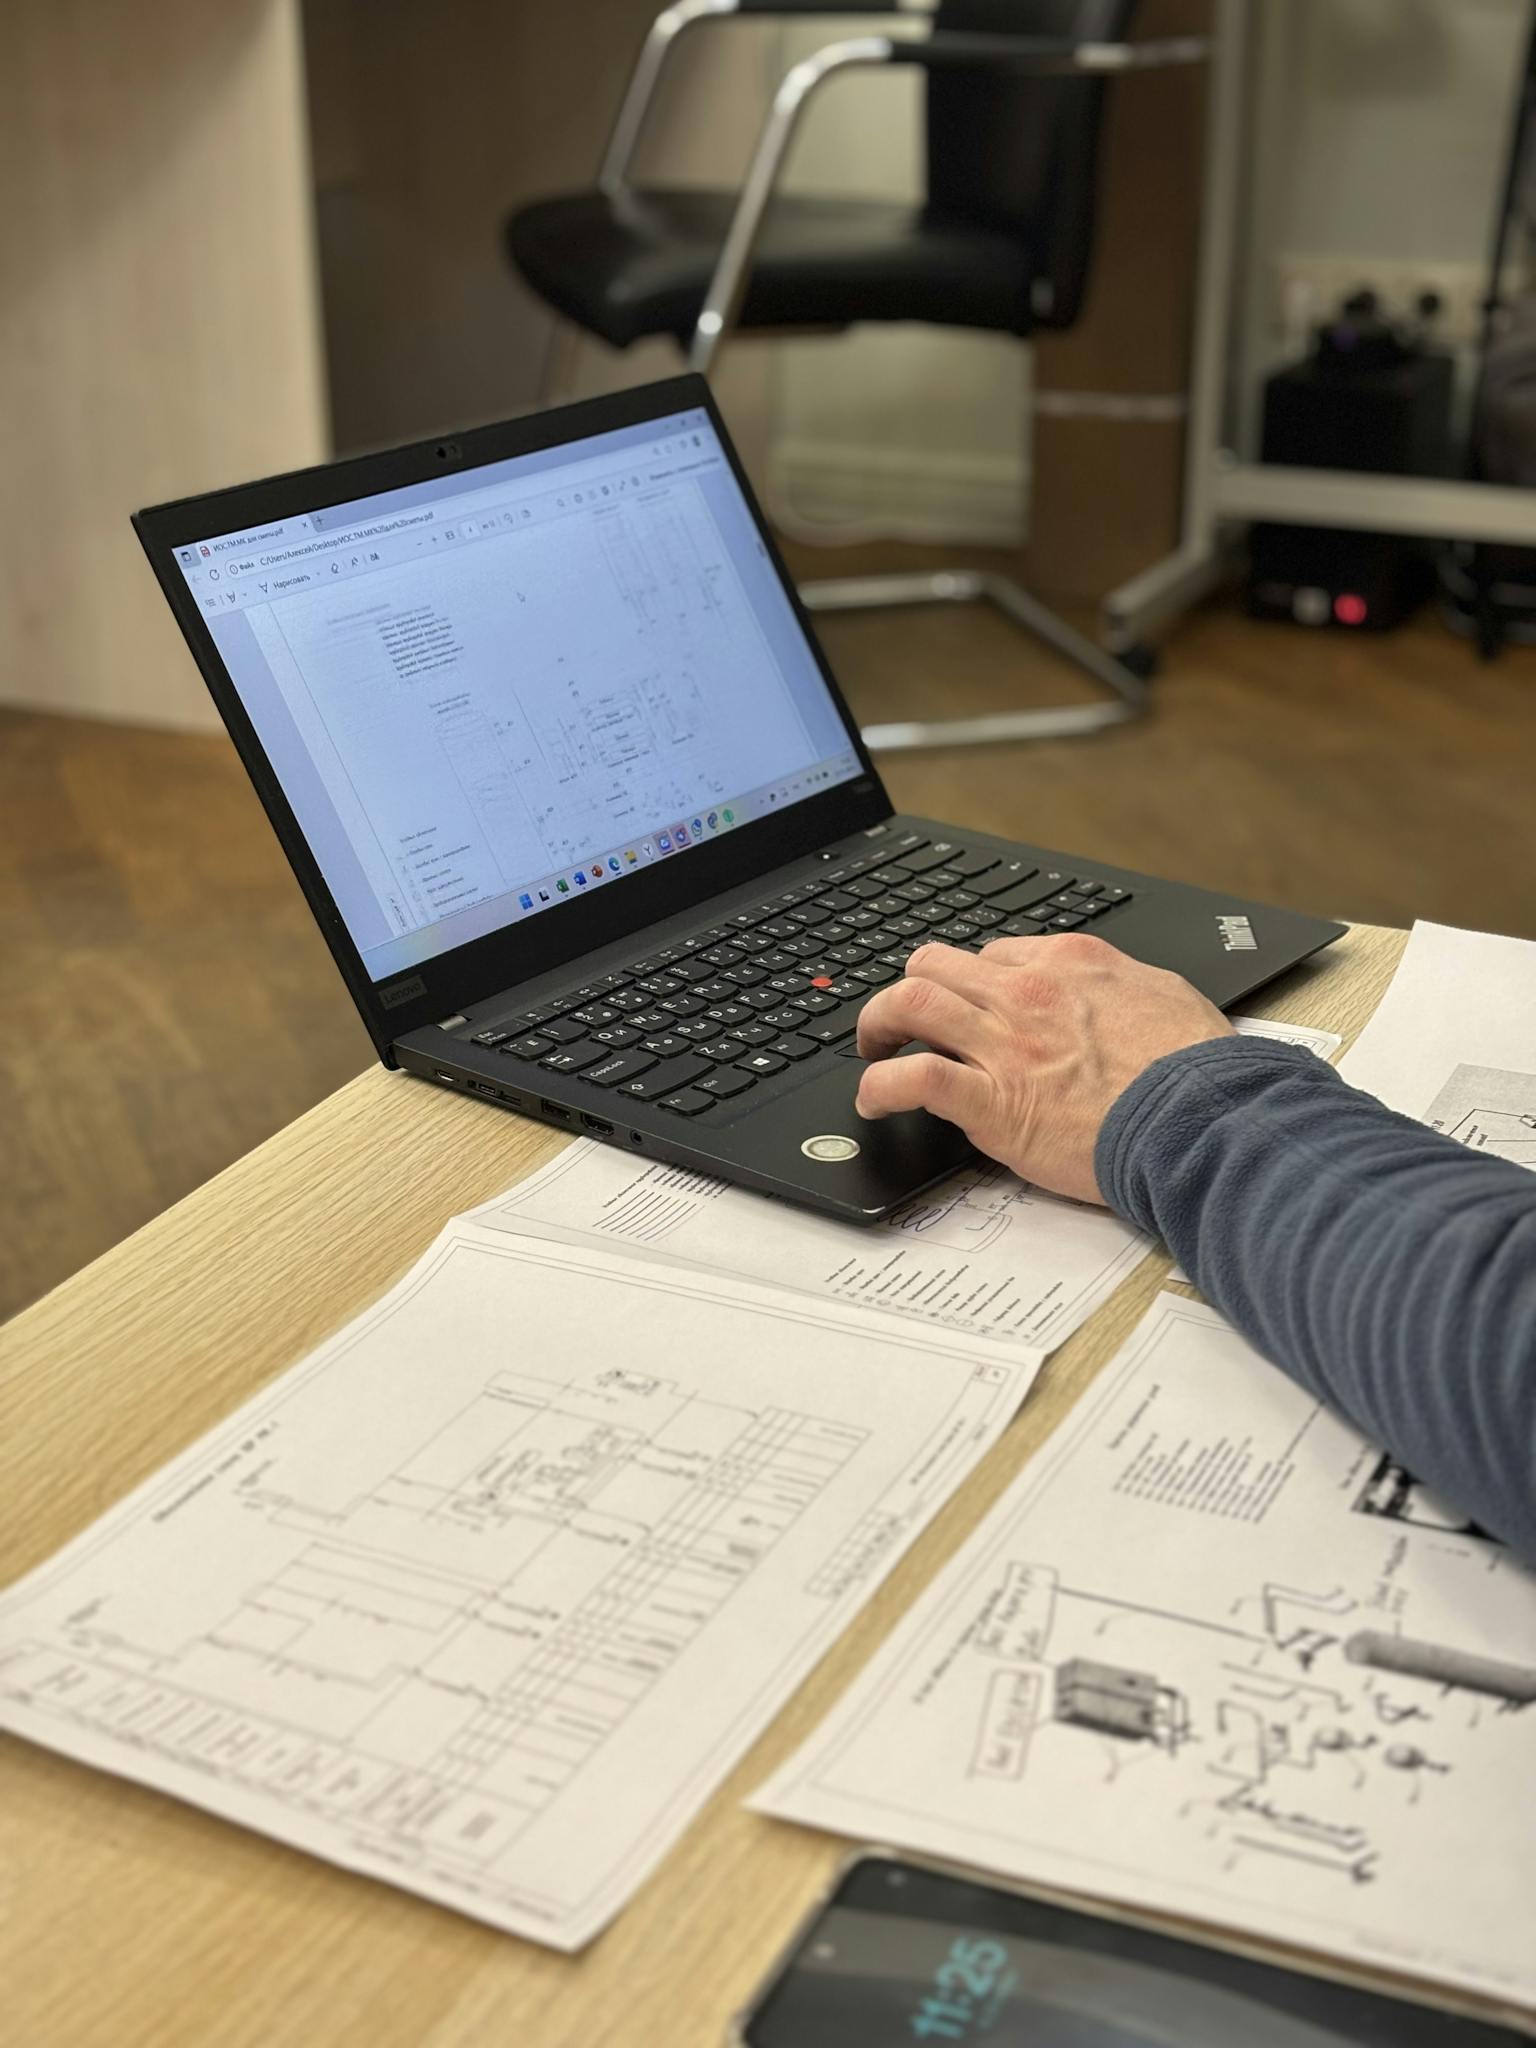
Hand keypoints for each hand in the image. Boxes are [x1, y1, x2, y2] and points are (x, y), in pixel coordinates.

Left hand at [854, 933, 1233, 1202]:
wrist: (1205, 1117)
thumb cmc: (1198, 1070)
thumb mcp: (1165, 997)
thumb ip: (1121, 990)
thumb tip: (1111, 996)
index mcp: (1070, 963)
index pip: (993, 956)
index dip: (971, 983)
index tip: (967, 1008)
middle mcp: (1028, 992)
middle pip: (935, 964)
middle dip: (910, 990)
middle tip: (901, 1022)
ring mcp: (1005, 1042)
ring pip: (909, 1002)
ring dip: (876, 1024)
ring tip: (871, 1050)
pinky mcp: (992, 1100)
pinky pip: (912, 1079)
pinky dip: (878, 1087)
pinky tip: (873, 1101)